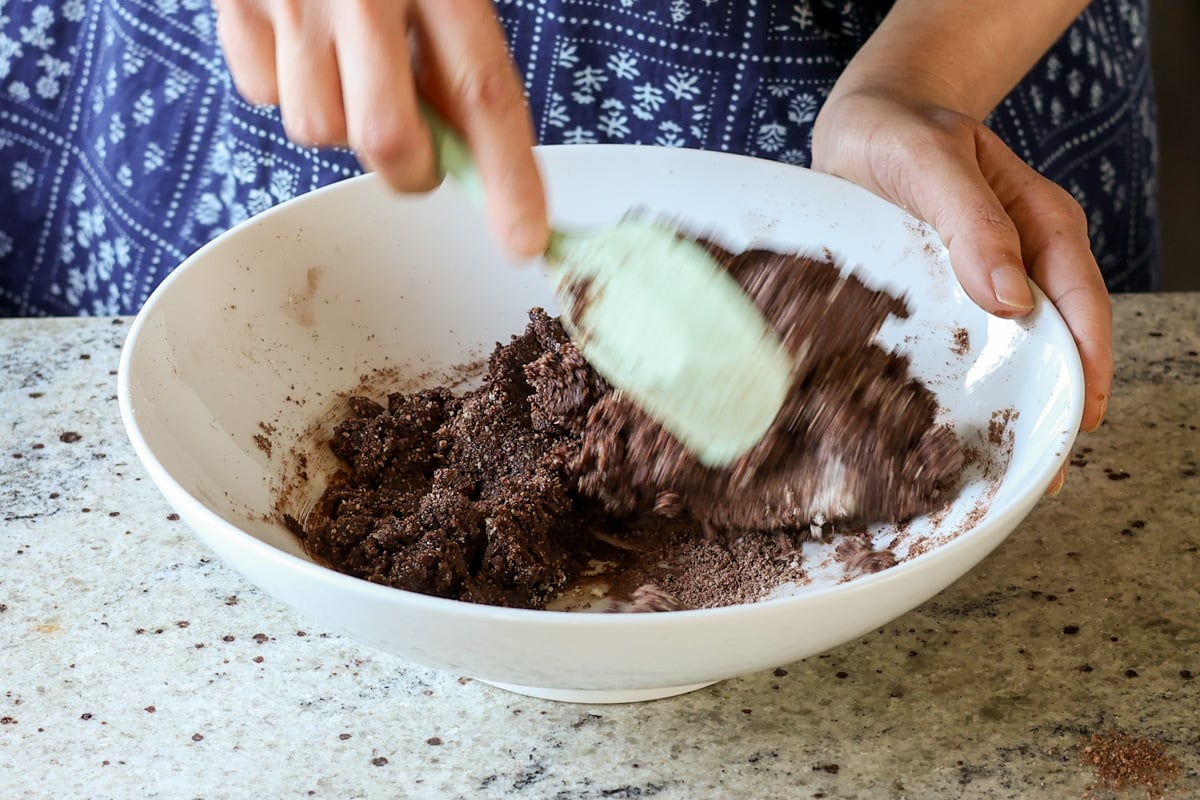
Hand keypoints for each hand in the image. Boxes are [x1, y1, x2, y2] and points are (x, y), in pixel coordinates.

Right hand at [212, 0, 548, 256]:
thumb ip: (461, 45)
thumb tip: (473, 148)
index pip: (483, 94)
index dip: (507, 179)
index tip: (523, 241)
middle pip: (386, 139)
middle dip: (412, 170)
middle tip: (423, 152)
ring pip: (316, 129)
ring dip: (344, 123)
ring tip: (353, 67)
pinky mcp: (234, 3)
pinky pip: (262, 96)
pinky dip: (289, 89)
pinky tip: (305, 45)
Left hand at [812, 90, 1112, 492]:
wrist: (863, 125)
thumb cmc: (898, 131)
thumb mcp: (929, 160)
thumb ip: (969, 220)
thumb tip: (1010, 300)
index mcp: (1038, 222)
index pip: (1079, 298)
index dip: (1086, 363)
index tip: (1079, 420)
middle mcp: (1020, 258)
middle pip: (1055, 339)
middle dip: (1054, 405)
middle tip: (1040, 474)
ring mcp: (983, 282)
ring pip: (1013, 351)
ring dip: (1011, 405)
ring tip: (1001, 469)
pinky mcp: (946, 298)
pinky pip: (966, 346)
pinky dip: (966, 386)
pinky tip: (950, 426)